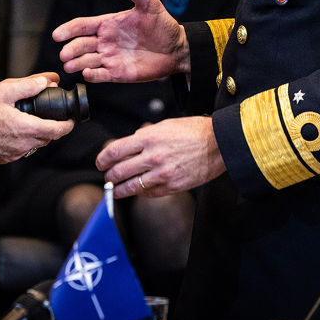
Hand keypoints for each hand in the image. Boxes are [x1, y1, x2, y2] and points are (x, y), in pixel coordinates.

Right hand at [0, 74, 74, 163]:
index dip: (68, 125)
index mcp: (26, 128)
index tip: (71, 120)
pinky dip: (23, 141)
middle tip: (48, 115)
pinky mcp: (4, 158)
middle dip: (52, 127)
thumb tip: (46, 81)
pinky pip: (21, 151)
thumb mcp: (4, 90)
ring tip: (28, 121)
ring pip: (35, 145)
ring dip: (37, 135)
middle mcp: (23, 145)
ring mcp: (13, 154)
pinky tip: (13, 130)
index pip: (58, 131)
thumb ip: (28, 85)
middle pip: (48, 138)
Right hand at [55, 0, 187, 83]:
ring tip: (69, 66)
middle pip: (81, 45)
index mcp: (108, 24)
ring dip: (77, 63)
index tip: (58, 35)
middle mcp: (105, 41)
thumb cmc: (162, 25)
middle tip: (65, 54)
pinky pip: (101, 75)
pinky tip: (87, 75)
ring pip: (87, 61)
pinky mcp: (117, 73)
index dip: (69, 29)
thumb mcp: (150, 5)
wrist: (176, 48)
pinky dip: (92, 76)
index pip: (82, 26)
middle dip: (71, 49)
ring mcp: (110, 58)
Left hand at [96, 116, 224, 197]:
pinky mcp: (172, 186)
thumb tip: (130, 145)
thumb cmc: (194, 131)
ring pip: (131, 187)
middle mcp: (152, 156)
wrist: (219, 144)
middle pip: (118, 171)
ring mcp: (161, 173)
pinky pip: (149, 194)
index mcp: (148, 138)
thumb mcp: (165, 125)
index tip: (100, 163)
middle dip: (109, 177)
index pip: (114, 151)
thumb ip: (145, 136)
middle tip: (107, 177)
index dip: (102, 159)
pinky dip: (140, 193)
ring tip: (115, 190)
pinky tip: (138, 191)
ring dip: (119, 190)